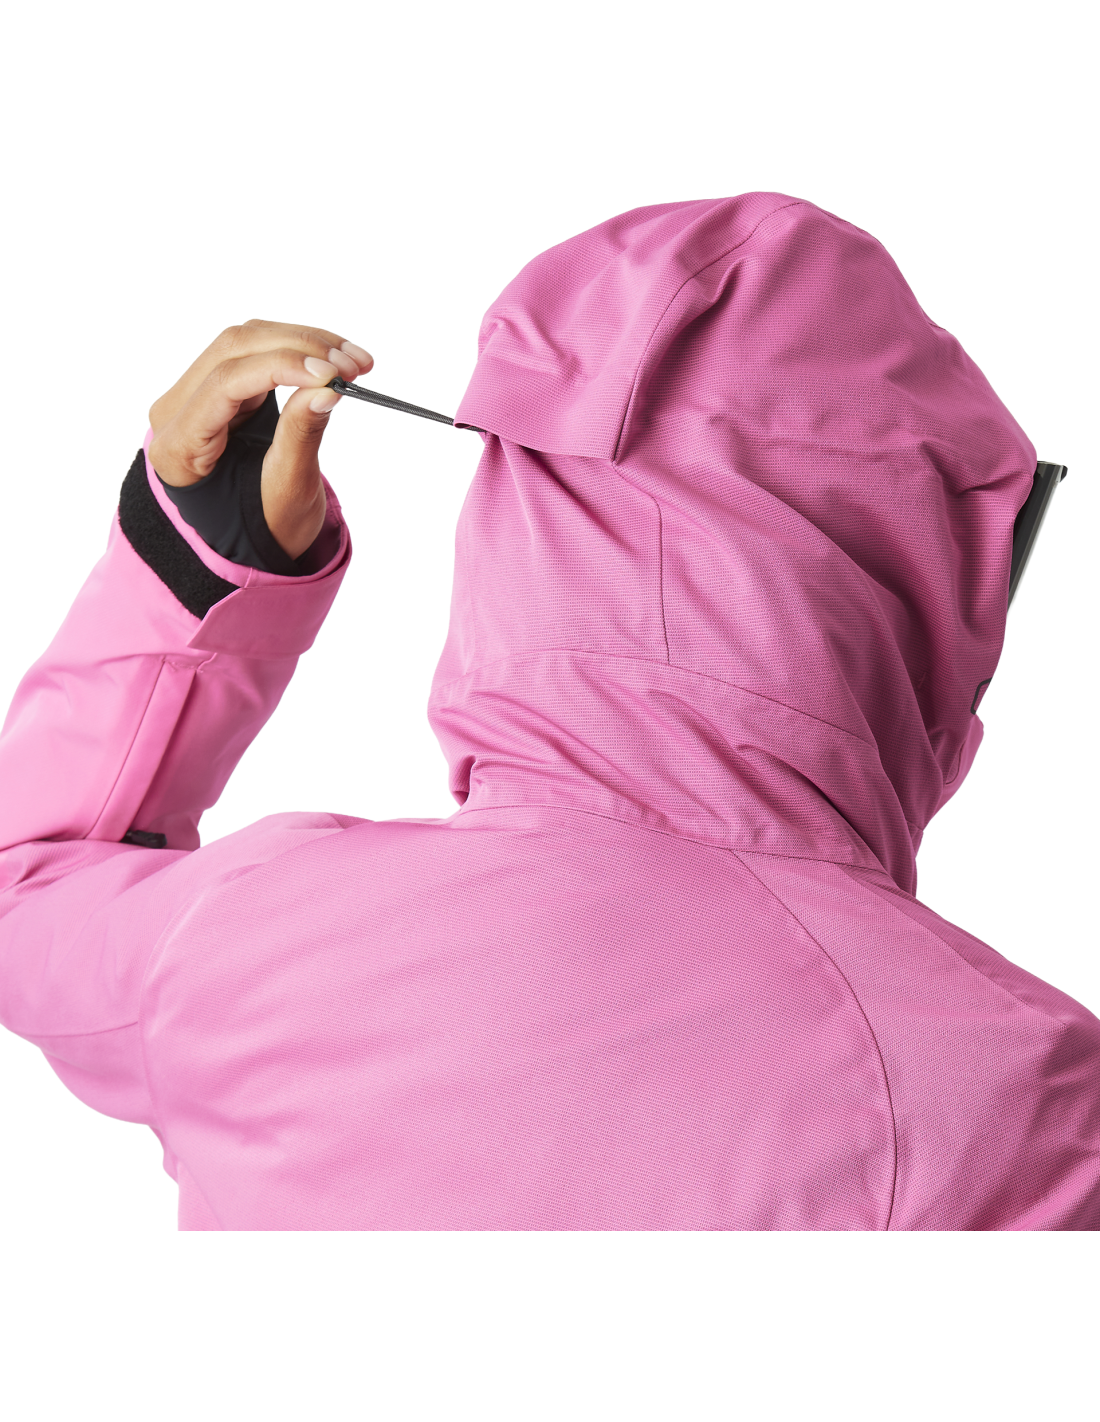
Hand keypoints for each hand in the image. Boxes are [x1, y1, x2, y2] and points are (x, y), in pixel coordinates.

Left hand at [148, 320, 372, 558]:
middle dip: (300, 346)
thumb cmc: (262, 527)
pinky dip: (301, 349)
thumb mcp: (285, 491)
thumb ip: (300, 435)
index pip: (225, 383)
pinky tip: (335, 359)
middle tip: (354, 365)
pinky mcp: (221, 384)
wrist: (251, 539)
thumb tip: (328, 387)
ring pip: (249, 339)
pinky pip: (259, 349)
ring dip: (306, 342)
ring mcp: (196, 392)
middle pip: (234, 349)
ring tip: (355, 362)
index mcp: (178, 447)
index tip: (331, 374)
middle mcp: (176, 410)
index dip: (280, 368)